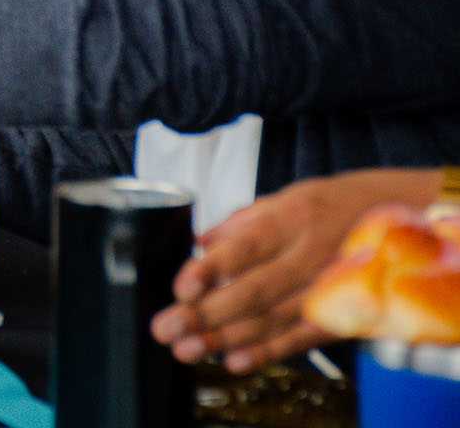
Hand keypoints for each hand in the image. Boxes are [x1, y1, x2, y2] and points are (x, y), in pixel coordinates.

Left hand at [150, 169, 436, 370]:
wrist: (392, 216)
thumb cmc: (326, 207)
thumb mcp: (280, 200)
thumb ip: (236, 224)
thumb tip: (196, 244)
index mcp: (289, 219)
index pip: (245, 247)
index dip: (211, 270)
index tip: (181, 288)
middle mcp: (309, 254)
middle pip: (253, 290)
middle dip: (206, 314)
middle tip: (167, 329)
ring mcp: (328, 287)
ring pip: (273, 318)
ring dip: (227, 338)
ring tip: (188, 349)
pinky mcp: (342, 312)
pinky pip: (303, 337)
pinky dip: (269, 351)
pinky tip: (236, 360)